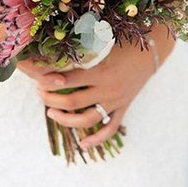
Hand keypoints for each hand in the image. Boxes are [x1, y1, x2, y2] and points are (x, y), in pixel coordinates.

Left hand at [17, 29, 173, 148]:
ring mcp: (116, 101)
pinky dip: (96, 139)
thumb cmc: (122, 43)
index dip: (46, 80)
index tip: (34, 76)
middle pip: (72, 102)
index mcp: (101, 71)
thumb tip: (49, 50)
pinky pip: (109, 128)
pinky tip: (82, 144)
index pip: (66, 80)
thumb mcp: (100, 42)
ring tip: (50, 111)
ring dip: (65, 119)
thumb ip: (77, 49)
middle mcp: (108, 90)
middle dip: (50, 99)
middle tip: (39, 93)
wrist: (153, 51)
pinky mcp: (123, 108)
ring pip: (87, 119)